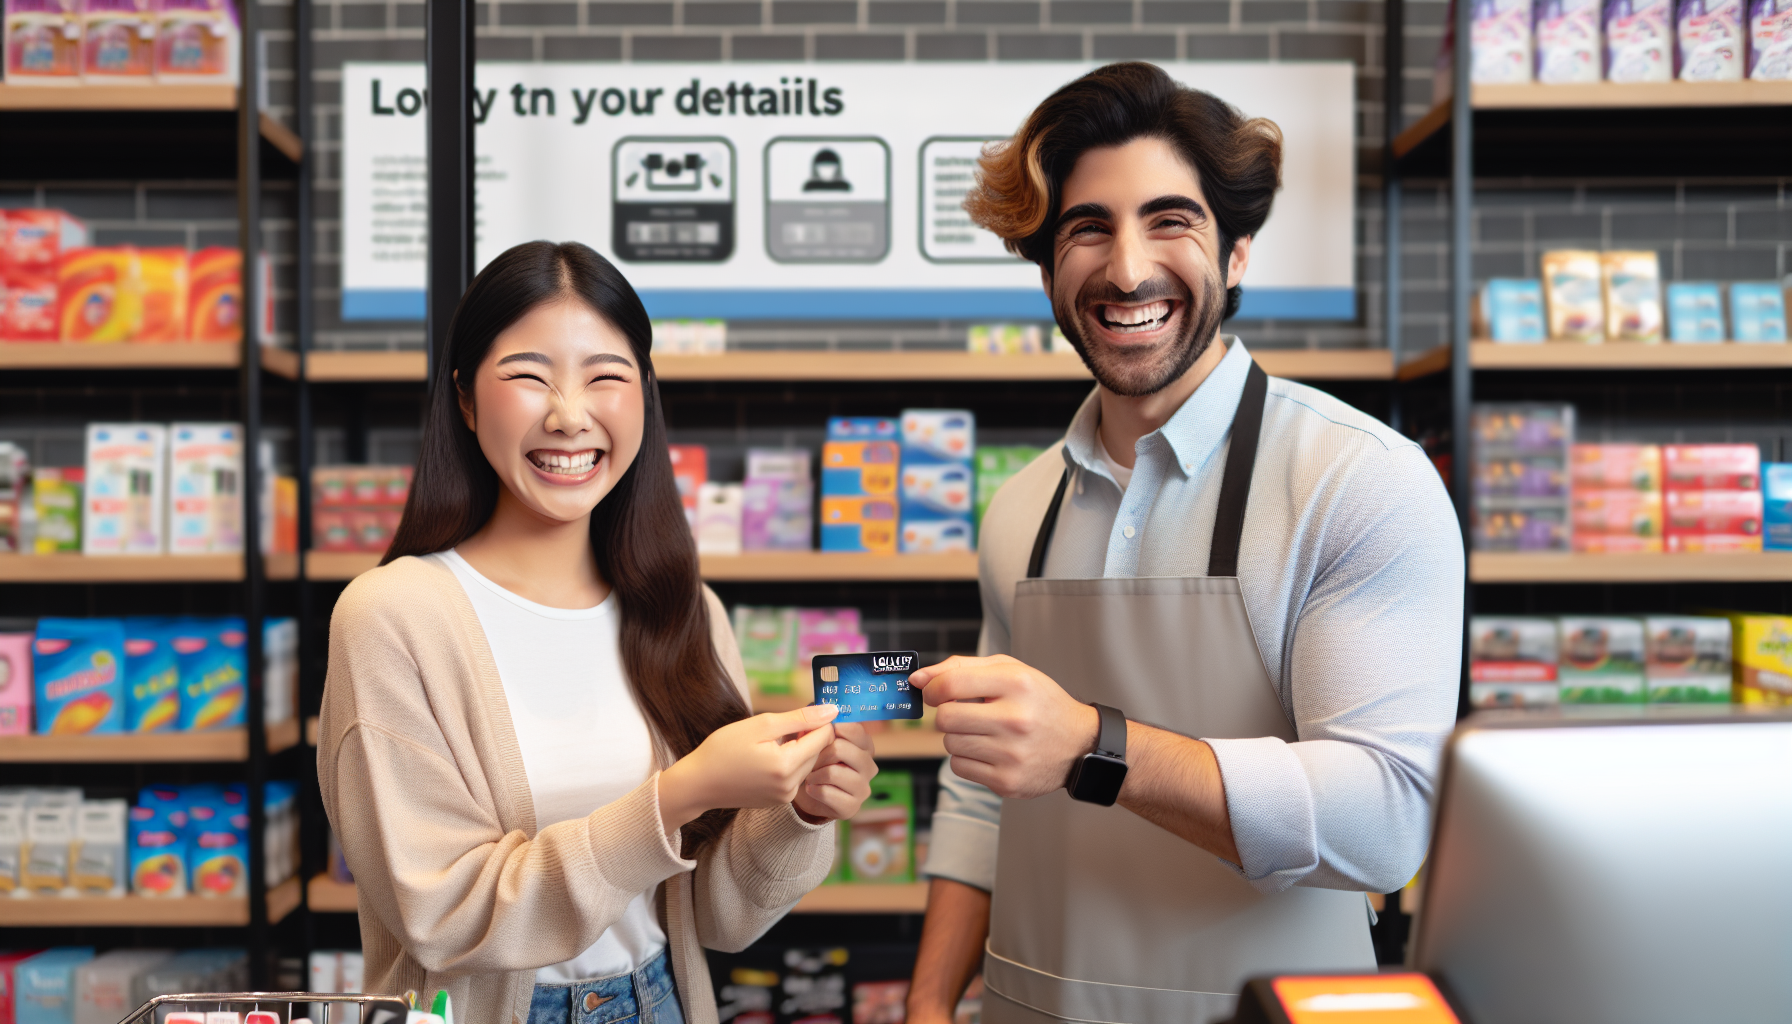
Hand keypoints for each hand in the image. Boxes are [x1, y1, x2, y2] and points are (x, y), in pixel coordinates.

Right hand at [658, 705, 837, 833]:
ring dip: (798, 749)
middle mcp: (791, 786)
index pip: (825, 737)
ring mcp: (785, 797)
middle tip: (780, 728)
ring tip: (771, 743)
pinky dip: (788, 763)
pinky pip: (795, 777)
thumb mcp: (761, 725)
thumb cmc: (724, 749)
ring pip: (808, 764)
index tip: (799, 714)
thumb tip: (832, 710)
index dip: (816, 721)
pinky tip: (766, 758)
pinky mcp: (779, 802)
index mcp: (787, 765)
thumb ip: (799, 718)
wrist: (698, 783)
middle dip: (807, 735)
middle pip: (818, 751)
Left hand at [793, 721, 877, 822]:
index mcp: (864, 746)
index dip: (836, 728)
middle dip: (819, 753)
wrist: (805, 793)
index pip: (856, 730)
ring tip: (809, 775)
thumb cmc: (812, 760)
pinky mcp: (852, 807)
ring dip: (815, 773)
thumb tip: (819, 706)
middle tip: (810, 758)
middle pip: (841, 749)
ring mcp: (863, 788)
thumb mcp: (813, 737)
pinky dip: (814, 789)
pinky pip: (827, 793)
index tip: (822, 731)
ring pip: (833, 772)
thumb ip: (818, 722)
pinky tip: (811, 788)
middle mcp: (869, 766)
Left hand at [908, 654, 1099, 799]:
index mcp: (1016, 684)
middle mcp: (1015, 719)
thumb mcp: (1009, 671)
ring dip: (958, 737)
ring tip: (983, 732)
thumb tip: (918, 679)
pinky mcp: (1007, 781)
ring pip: (950, 744)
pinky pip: (959, 768)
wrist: (1078, 744)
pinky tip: (989, 751)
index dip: (933, 689)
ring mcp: (1012, 754)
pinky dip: (967, 759)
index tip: (935, 692)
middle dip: (946, 715)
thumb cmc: (1038, 702)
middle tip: (964, 714)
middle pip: (945, 718)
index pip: (950, 684)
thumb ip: (961, 668)